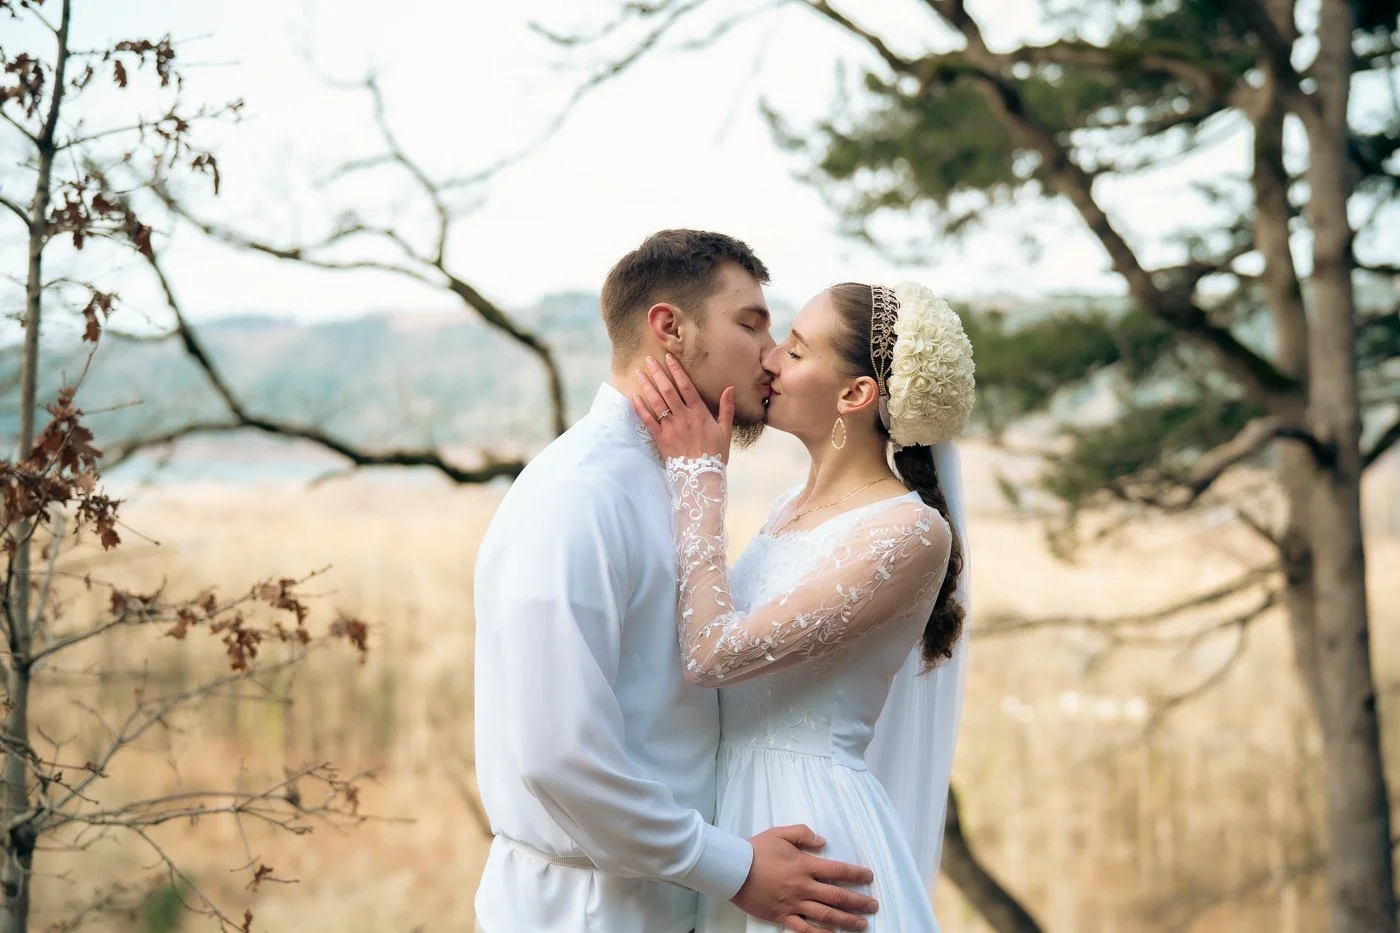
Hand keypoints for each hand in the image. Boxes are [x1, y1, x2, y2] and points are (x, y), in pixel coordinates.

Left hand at [631, 354, 733, 462]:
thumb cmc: (715, 454)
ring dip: (647, 386)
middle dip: (657, 373)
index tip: (669, 358)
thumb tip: (729, 388)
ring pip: (656, 402)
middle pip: (668, 390)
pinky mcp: (660, 438)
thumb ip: (727, 408)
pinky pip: (648, 421)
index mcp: (699, 413)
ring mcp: (670, 427)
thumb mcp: (725, 430)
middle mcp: (683, 417)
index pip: (686, 386)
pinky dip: (640, 408)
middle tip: (648, 359)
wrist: (702, 477)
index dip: (677, 371)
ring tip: (639, 373)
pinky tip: (634, 396)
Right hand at [731, 824, 877, 932]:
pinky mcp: (783, 916)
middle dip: (859, 901)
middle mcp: (803, 887)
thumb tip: (822, 841)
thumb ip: (803, 834)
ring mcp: (794, 904)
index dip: (856, 874)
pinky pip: (805, 930)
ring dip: (847, 920)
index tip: (869, 876)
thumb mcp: (779, 833)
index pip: (837, 870)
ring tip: (862, 924)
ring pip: (826, 915)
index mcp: (804, 865)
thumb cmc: (756, 850)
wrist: (734, 870)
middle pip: (837, 896)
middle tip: (873, 905)